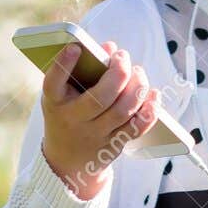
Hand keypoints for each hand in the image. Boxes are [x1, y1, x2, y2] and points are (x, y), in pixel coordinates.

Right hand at [41, 39, 159, 197]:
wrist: (67, 161)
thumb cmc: (68, 113)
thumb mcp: (64, 93)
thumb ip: (83, 68)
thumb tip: (110, 47)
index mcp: (55, 102)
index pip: (53, 83)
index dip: (63, 65)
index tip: (75, 47)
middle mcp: (74, 120)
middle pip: (100, 98)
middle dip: (118, 74)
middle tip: (123, 57)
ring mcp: (95, 135)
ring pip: (122, 112)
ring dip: (136, 89)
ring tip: (138, 72)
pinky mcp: (113, 145)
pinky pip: (136, 128)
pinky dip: (149, 111)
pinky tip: (153, 95)